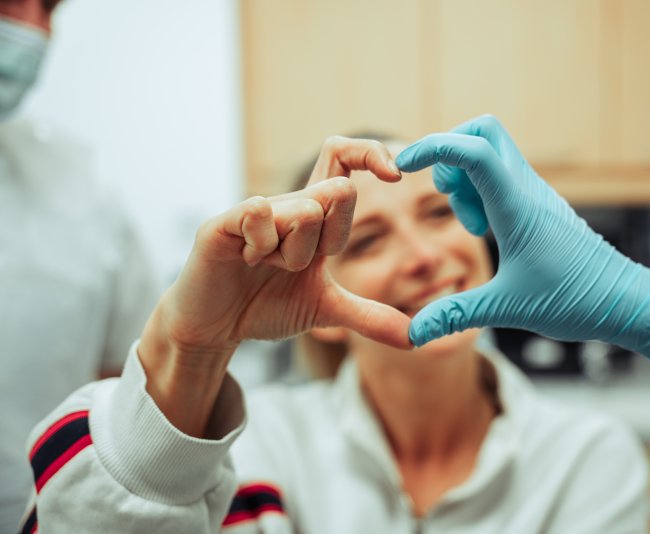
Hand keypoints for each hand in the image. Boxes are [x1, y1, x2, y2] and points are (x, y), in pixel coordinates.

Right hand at [139, 137, 409, 435]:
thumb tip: (414, 338)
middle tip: (295, 265)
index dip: (371, 154)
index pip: (343, 161)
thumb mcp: (325, 310)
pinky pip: (258, 212)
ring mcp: (255, 211)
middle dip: (328, 238)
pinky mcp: (223, 223)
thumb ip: (368, 316)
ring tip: (263, 266)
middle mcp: (288, 205)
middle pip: (335, 192)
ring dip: (292, 253)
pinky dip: (262, 244)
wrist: (215, 328)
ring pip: (302, 211)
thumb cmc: (266, 306)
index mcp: (314, 216)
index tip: (395, 176)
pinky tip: (246, 259)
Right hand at [396, 115, 649, 376]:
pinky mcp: (540, 206)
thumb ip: (455, 315)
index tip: (402, 167)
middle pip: (483, 131)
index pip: (472, 150)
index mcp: (517, 207)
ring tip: (473, 225)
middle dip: (450, 153)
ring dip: (466, 178)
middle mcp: (527, 190)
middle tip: (448, 197)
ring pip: (491, 153)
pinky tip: (487, 229)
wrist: (627, 302)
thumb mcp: (507, 308)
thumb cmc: (576, 301)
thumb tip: (414, 335)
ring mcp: (535, 194)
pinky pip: (502, 177)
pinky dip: (483, 191)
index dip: (432, 147)